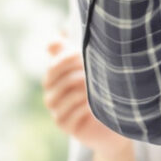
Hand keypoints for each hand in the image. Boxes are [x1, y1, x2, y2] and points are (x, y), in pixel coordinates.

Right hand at [42, 42, 132, 158]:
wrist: (110, 125)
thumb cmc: (100, 93)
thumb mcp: (87, 69)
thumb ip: (70, 53)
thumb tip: (56, 35)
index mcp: (53, 80)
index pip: (54, 66)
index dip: (68, 59)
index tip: (85, 56)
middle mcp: (50, 96)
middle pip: (60, 80)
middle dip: (80, 74)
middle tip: (97, 74)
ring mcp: (56, 111)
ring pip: (68, 95)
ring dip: (86, 91)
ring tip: (101, 89)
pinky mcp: (64, 126)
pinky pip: (73, 112)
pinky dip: (87, 108)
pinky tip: (99, 106)